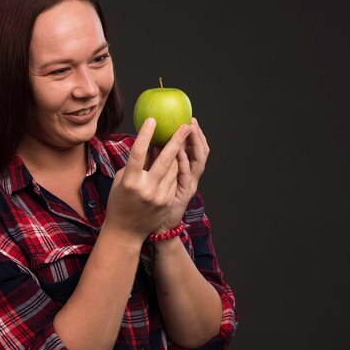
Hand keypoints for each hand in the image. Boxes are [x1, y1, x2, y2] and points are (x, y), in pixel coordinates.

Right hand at [104, 117, 192, 242]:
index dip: (145, 135)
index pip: (138, 153)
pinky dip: (174, 170)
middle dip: (177, 141)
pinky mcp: (167, 202)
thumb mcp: (122, 180)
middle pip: (164, 160)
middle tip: (185, 125)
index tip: (152, 120)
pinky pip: (174, 180)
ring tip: (180, 142)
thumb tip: (150, 146)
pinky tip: (175, 163)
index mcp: (129, 181)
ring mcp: (159, 197)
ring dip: (177, 155)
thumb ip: (136, 164)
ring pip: (173, 169)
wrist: (126, 231)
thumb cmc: (120, 201)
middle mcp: (146, 189)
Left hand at [151, 117, 209, 232]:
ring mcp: (188, 187)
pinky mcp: (183, 195)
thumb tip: (151, 143)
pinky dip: (183, 160)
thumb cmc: (149, 205)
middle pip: (200, 154)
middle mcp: (191, 180)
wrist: (149, 229)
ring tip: (188, 130)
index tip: (189, 120)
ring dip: (191, 145)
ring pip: (195, 162)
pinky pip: (185, 174)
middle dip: (196, 136)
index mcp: (187, 175)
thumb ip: (157, 165)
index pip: (195, 151)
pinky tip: (178, 150)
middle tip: (191, 121)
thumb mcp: (157, 183)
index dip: (195, 136)